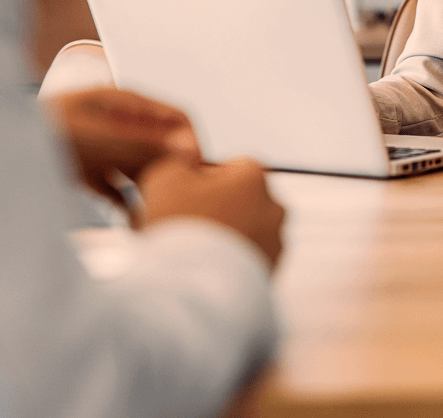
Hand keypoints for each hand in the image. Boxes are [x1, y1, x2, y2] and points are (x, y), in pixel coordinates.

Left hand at [47, 88, 199, 206]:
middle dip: (175, 172)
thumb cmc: (38, 132)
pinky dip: (129, 205)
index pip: (176, 117)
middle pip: (163, 146)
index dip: (193, 143)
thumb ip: (142, 143)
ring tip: (161, 215)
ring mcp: (104, 148)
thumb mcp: (97, 136)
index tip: (199, 172)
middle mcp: (119, 124)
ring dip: (154, 191)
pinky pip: (120, 190)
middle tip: (184, 199)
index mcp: (124, 103)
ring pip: (144, 171)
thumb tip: (187, 150)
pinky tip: (134, 221)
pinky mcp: (89, 173)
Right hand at [139, 156, 285, 269]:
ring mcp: (276, 244)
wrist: (195, 292)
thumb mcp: (166, 177)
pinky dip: (231, 265)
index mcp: (254, 177)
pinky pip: (248, 262)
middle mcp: (274, 207)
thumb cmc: (180, 228)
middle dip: (217, 211)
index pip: (230, 167)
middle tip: (184, 229)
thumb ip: (180, 157)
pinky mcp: (272, 275)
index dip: (202, 181)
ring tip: (191, 256)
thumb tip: (189, 148)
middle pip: (240, 201)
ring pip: (246, 233)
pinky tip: (203, 275)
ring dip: (225, 239)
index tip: (180, 199)